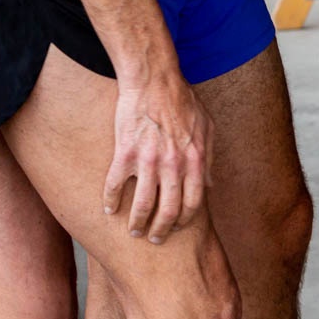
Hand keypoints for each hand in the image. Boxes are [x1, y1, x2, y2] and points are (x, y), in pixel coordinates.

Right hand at [104, 67, 212, 242]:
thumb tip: (210, 186)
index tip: (176, 227)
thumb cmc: (183, 101)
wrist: (155, 80)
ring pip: (142, 205)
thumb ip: (209, 158)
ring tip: (133, 230)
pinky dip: (110, 201)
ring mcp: (148, 160)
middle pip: (168, 212)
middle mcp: (174, 165)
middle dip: (161, 231)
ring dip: (137, 223)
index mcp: (196, 160)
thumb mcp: (207, 128)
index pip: (192, 204)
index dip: (184, 221)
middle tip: (154, 238)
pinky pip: (115, 186)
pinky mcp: (125, 153)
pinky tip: (108, 208)